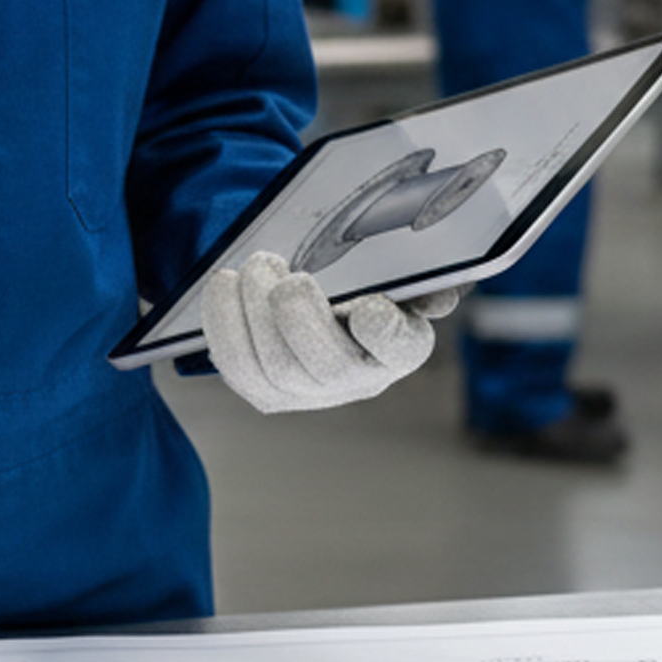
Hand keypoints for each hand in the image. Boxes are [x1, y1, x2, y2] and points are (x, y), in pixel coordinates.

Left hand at [201, 252, 453, 414]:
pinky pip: (237, 368)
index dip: (384, 334)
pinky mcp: (266, 392)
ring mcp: (309, 393)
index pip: (401, 349)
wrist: (324, 299)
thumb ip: (419, 277)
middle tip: (282, 272)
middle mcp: (359, 380)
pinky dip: (223, 323)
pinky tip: (224, 285)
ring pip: (275, 370)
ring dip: (253, 313)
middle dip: (298, 318)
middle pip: (327, 366)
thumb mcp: (398, 269)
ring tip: (254, 268)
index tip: (366, 305)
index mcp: (402, 346)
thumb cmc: (367, 280)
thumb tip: (439, 298)